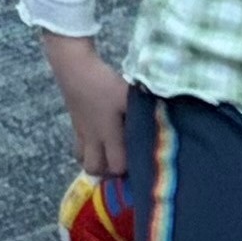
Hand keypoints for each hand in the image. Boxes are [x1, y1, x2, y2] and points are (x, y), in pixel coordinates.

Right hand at [48, 34, 133, 187]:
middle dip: (109, 173)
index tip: (143, 166)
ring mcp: (81, 132)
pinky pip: (78, 147)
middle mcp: (93, 138)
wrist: (73, 67)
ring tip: (110, 157)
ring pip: (83, 161)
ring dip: (96, 162)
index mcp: (109, 134)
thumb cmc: (104, 82)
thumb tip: (168, 125)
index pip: (117, 166)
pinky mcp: (74, 124)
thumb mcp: (130, 96)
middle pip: (95, 169)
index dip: (130, 171)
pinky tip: (100, 142)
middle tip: (125, 165)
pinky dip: (88, 151)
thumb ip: (147, 113)